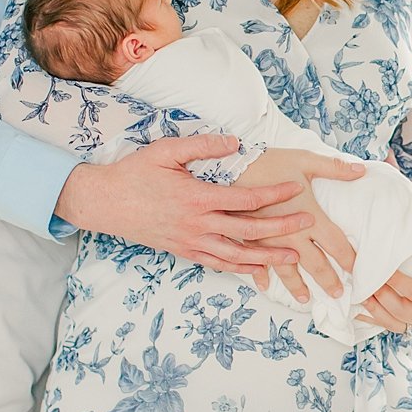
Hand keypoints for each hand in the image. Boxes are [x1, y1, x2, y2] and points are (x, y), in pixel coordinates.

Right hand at [55, 134, 320, 269]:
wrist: (103, 202)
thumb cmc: (134, 173)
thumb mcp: (166, 150)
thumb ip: (202, 145)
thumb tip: (235, 142)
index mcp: (196, 197)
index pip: (246, 199)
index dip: (275, 195)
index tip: (296, 190)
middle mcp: (197, 224)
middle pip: (248, 232)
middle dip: (282, 229)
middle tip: (308, 224)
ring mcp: (190, 242)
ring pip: (236, 256)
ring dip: (267, 257)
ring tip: (292, 257)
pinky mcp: (182, 252)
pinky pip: (217, 264)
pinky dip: (239, 268)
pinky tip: (258, 269)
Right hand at [234, 148, 363, 302]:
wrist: (229, 166)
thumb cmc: (267, 161)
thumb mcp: (304, 160)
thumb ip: (334, 168)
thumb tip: (361, 170)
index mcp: (308, 216)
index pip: (336, 245)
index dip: (350, 260)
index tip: (359, 272)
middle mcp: (289, 234)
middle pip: (315, 264)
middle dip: (328, 281)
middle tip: (338, 294)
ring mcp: (268, 240)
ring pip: (285, 270)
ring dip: (296, 285)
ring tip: (304, 299)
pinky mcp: (247, 239)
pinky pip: (254, 262)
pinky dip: (259, 274)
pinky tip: (263, 284)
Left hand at [355, 221, 411, 333]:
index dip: (399, 282)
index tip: (384, 269)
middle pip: (402, 311)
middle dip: (382, 297)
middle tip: (366, 281)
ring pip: (392, 322)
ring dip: (374, 310)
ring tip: (359, 293)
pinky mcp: (407, 325)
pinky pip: (387, 325)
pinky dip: (371, 318)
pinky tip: (357, 308)